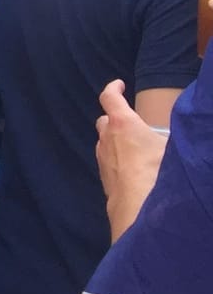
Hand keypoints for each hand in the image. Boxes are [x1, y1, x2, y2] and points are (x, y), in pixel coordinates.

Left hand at [96, 78, 167, 241]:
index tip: (119, 85)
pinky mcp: (104, 178)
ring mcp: (102, 159)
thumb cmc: (157, 173)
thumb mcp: (174, 147)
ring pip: (104, 143)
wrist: (139, 208)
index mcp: (123, 124)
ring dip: (116, 141)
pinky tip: (133, 169)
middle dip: (115, 118)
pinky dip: (117, 160)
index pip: (109, 98)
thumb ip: (177, 135)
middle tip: (131, 122)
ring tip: (136, 148)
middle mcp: (107, 139)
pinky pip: (108, 162)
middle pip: (105, 121)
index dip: (113, 89)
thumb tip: (190, 130)